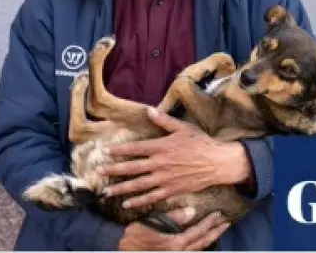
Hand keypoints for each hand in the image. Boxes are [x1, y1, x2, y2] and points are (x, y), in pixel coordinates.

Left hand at [99, 108, 251, 208]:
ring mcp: (165, 178)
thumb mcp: (182, 128)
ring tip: (107, 192)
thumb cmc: (200, 143)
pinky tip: (127, 204)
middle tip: (98, 172)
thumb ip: (164, 120)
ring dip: (121, 188)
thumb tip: (148, 110)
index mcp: (161, 147)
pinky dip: (139, 201)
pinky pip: (152, 197)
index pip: (135, 148)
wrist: (217, 162)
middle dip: (114, 170)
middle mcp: (160, 163)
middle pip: (132, 168)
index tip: (106, 151)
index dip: (120, 150)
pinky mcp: (171, 190)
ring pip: (139, 185)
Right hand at [118, 207, 229, 250]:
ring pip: (198, 248)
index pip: (199, 232)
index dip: (210, 223)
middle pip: (202, 242)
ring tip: (217, 230)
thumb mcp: (153, 223)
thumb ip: (173, 218)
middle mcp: (179, 252)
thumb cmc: (135, 235)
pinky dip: (199, 245)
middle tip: (225, 223)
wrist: (121, 248)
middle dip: (215, 232)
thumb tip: (192, 211)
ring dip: (209, 239)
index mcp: (176, 243)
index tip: (219, 214)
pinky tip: (201, 240)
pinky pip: (191, 251)